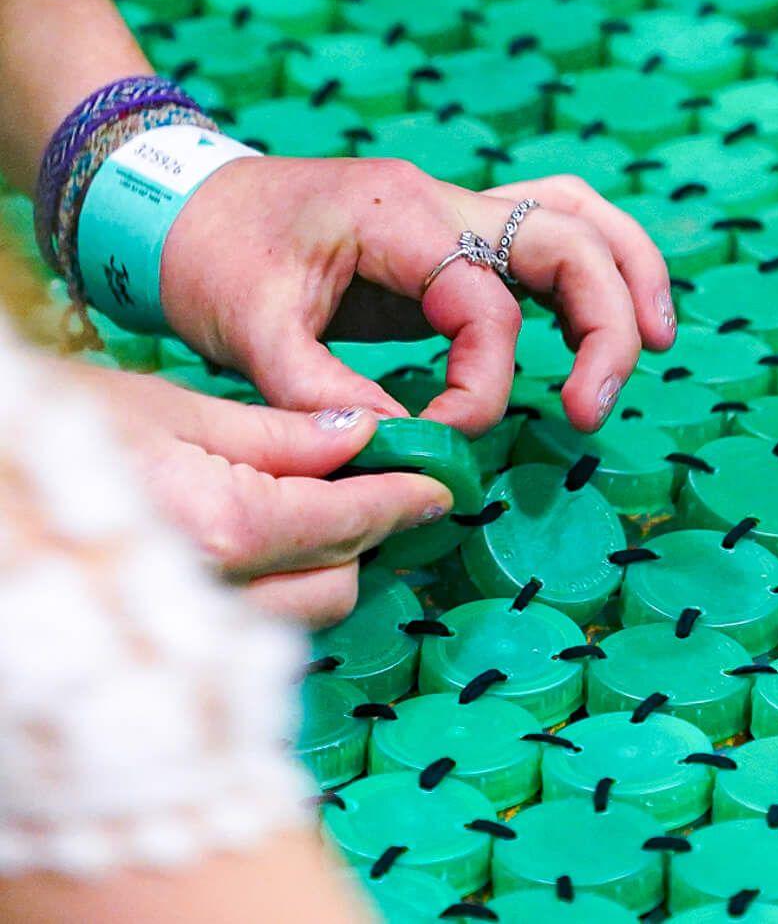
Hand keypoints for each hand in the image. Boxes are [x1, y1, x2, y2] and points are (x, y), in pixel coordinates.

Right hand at [74, 366, 450, 627]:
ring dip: (323, 568)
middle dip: (363, 533)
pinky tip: (259, 550)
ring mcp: (183, 628)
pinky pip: (249, 628)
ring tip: (307, 512)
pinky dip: (273, 593)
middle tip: (369, 484)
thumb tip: (364, 435)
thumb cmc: (59, 429)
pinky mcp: (161, 646)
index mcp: (224, 526)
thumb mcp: (176, 409)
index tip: (442, 484)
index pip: (349, 519)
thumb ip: (282, 434)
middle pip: (339, 580)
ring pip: (300, 615)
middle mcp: (212, 591)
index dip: (405, 498)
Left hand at [159, 159, 675, 434]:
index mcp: (400, 217)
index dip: (484, 384)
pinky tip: (620, 312)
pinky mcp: (457, 231)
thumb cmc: (207, 258)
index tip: (446, 440)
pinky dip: (598, 264)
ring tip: (658, 345)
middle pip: (571, 243)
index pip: (487, 305)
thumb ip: (321, 394)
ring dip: (630, 278)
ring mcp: (458, 207)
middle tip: (589, 409)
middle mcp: (446, 200)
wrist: (174, 203)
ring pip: (581, 219)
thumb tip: (397, 447)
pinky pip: (554, 226)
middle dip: (605, 326)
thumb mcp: (247, 333)